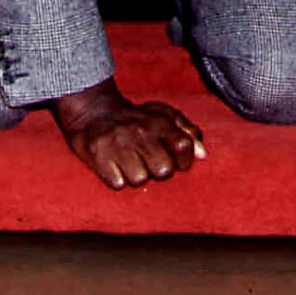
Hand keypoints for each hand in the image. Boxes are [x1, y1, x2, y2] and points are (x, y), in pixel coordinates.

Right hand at [52, 77, 204, 189]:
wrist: (93, 111)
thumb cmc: (135, 119)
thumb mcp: (164, 116)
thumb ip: (187, 132)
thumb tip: (202, 154)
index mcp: (158, 122)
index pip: (183, 146)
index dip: (183, 160)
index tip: (175, 161)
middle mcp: (139, 132)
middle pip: (163, 170)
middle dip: (158, 171)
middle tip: (148, 162)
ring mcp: (118, 144)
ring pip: (139, 180)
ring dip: (135, 176)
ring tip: (130, 162)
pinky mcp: (98, 155)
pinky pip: (117, 183)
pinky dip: (117, 179)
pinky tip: (115, 166)